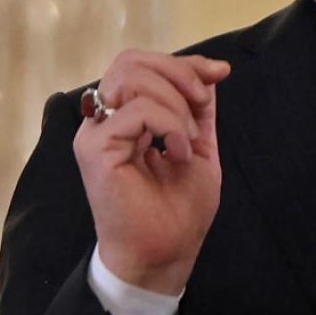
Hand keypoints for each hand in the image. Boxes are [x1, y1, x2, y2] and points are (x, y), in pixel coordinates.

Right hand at [73, 51, 229, 294]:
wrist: (166, 253)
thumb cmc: (179, 209)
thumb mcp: (198, 144)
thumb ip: (198, 107)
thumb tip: (212, 70)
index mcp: (125, 117)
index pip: (143, 65)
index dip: (184, 62)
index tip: (220, 72)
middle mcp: (104, 121)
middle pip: (130, 61)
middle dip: (178, 72)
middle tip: (202, 103)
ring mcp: (95, 133)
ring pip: (132, 78)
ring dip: (175, 102)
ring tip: (188, 139)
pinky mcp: (95, 149)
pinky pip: (136, 110)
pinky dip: (169, 124)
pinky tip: (179, 153)